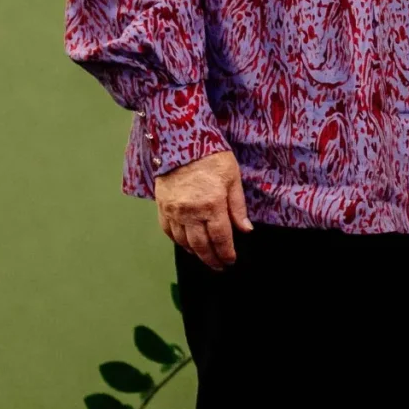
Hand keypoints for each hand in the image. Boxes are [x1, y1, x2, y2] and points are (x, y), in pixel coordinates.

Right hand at [155, 149, 252, 269]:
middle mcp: (190, 212)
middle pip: (201, 245)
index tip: (231, 261)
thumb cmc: (212, 157)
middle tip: (219, 267)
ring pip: (184, 242)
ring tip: (205, 258)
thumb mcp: (233, 178)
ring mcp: (174, 211)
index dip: (226, 253)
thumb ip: (238, 207)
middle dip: (212, 259)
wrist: (180, 141)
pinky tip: (186, 245)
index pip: (220, 238)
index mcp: (211, 205)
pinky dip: (178, 241)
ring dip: (195, 253)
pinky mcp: (162, 207)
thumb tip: (246, 230)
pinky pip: (169, 231)